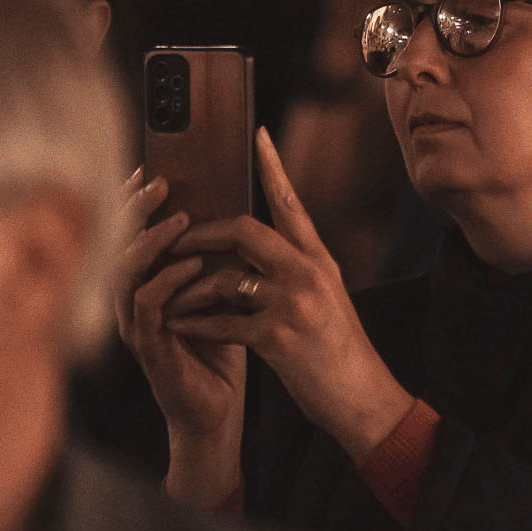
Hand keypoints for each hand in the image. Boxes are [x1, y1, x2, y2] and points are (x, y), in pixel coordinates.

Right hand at [115, 171, 245, 503]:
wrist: (218, 412)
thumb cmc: (218, 352)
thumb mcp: (220, 294)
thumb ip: (216, 259)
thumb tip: (234, 210)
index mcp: (146, 284)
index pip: (130, 232)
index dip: (133, 200)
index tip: (150, 167)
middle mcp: (132, 300)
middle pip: (115, 243)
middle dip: (133, 208)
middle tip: (157, 181)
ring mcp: (135, 325)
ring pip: (125, 271)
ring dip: (150, 241)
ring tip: (177, 218)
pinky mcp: (148, 348)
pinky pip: (147, 306)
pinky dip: (166, 281)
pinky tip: (189, 264)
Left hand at [162, 128, 414, 462]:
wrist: (362, 396)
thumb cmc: (338, 349)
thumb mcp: (326, 296)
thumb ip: (295, 268)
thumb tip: (255, 249)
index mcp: (318, 259)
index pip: (290, 201)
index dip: (272, 166)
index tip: (258, 134)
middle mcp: (307, 272)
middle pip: (245, 229)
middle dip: (201, 234)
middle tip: (173, 241)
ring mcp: (293, 303)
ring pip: (224, 278)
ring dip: (189, 290)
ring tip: (169, 299)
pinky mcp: (279, 337)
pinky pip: (222, 322)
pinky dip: (196, 325)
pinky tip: (180, 328)